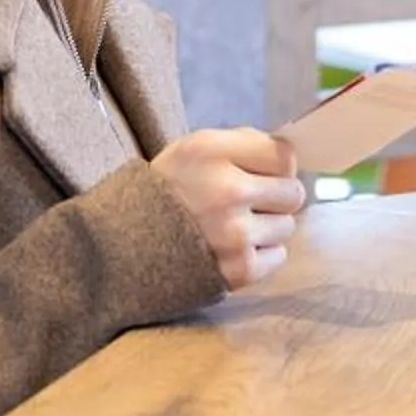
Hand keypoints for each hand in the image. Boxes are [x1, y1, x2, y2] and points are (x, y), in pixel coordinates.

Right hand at [150, 128, 304, 290]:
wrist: (121, 248)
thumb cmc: (166, 194)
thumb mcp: (193, 150)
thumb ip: (242, 146)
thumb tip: (291, 159)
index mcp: (212, 152)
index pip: (284, 156)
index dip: (276, 166)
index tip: (261, 174)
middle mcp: (227, 190)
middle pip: (293, 192)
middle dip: (275, 198)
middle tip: (250, 204)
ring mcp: (235, 233)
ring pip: (287, 226)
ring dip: (267, 228)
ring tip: (234, 228)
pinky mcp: (239, 269)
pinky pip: (278, 256)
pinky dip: (260, 255)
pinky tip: (232, 250)